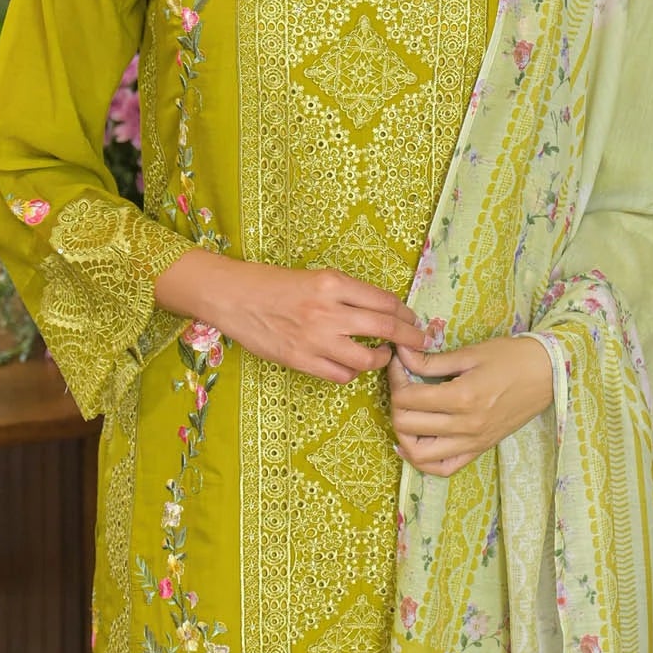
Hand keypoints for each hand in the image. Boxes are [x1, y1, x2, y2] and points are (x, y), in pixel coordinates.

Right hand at [155, 249, 422, 384]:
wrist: (232, 296)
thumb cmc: (272, 284)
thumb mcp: (315, 277)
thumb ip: (346, 293)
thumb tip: (382, 310)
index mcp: (333, 283)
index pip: (385, 301)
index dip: (406, 314)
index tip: (412, 320)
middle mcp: (328, 310)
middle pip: (386, 328)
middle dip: (410, 337)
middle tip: (420, 342)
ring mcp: (315, 338)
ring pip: (367, 358)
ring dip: (381, 359)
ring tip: (383, 355)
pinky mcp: (300, 360)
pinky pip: (340, 375)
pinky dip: (352, 373)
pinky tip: (351, 366)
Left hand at [387, 333, 554, 475]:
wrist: (548, 375)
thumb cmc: (512, 358)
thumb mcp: (471, 353)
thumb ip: (432, 360)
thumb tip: (401, 354)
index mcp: (462, 397)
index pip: (408, 398)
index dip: (395, 379)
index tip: (399, 364)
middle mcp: (465, 426)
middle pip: (408, 424)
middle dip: (395, 402)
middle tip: (401, 384)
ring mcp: (473, 442)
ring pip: (419, 453)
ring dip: (403, 433)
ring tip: (404, 413)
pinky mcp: (479, 450)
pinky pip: (442, 468)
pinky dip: (421, 460)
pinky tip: (412, 443)